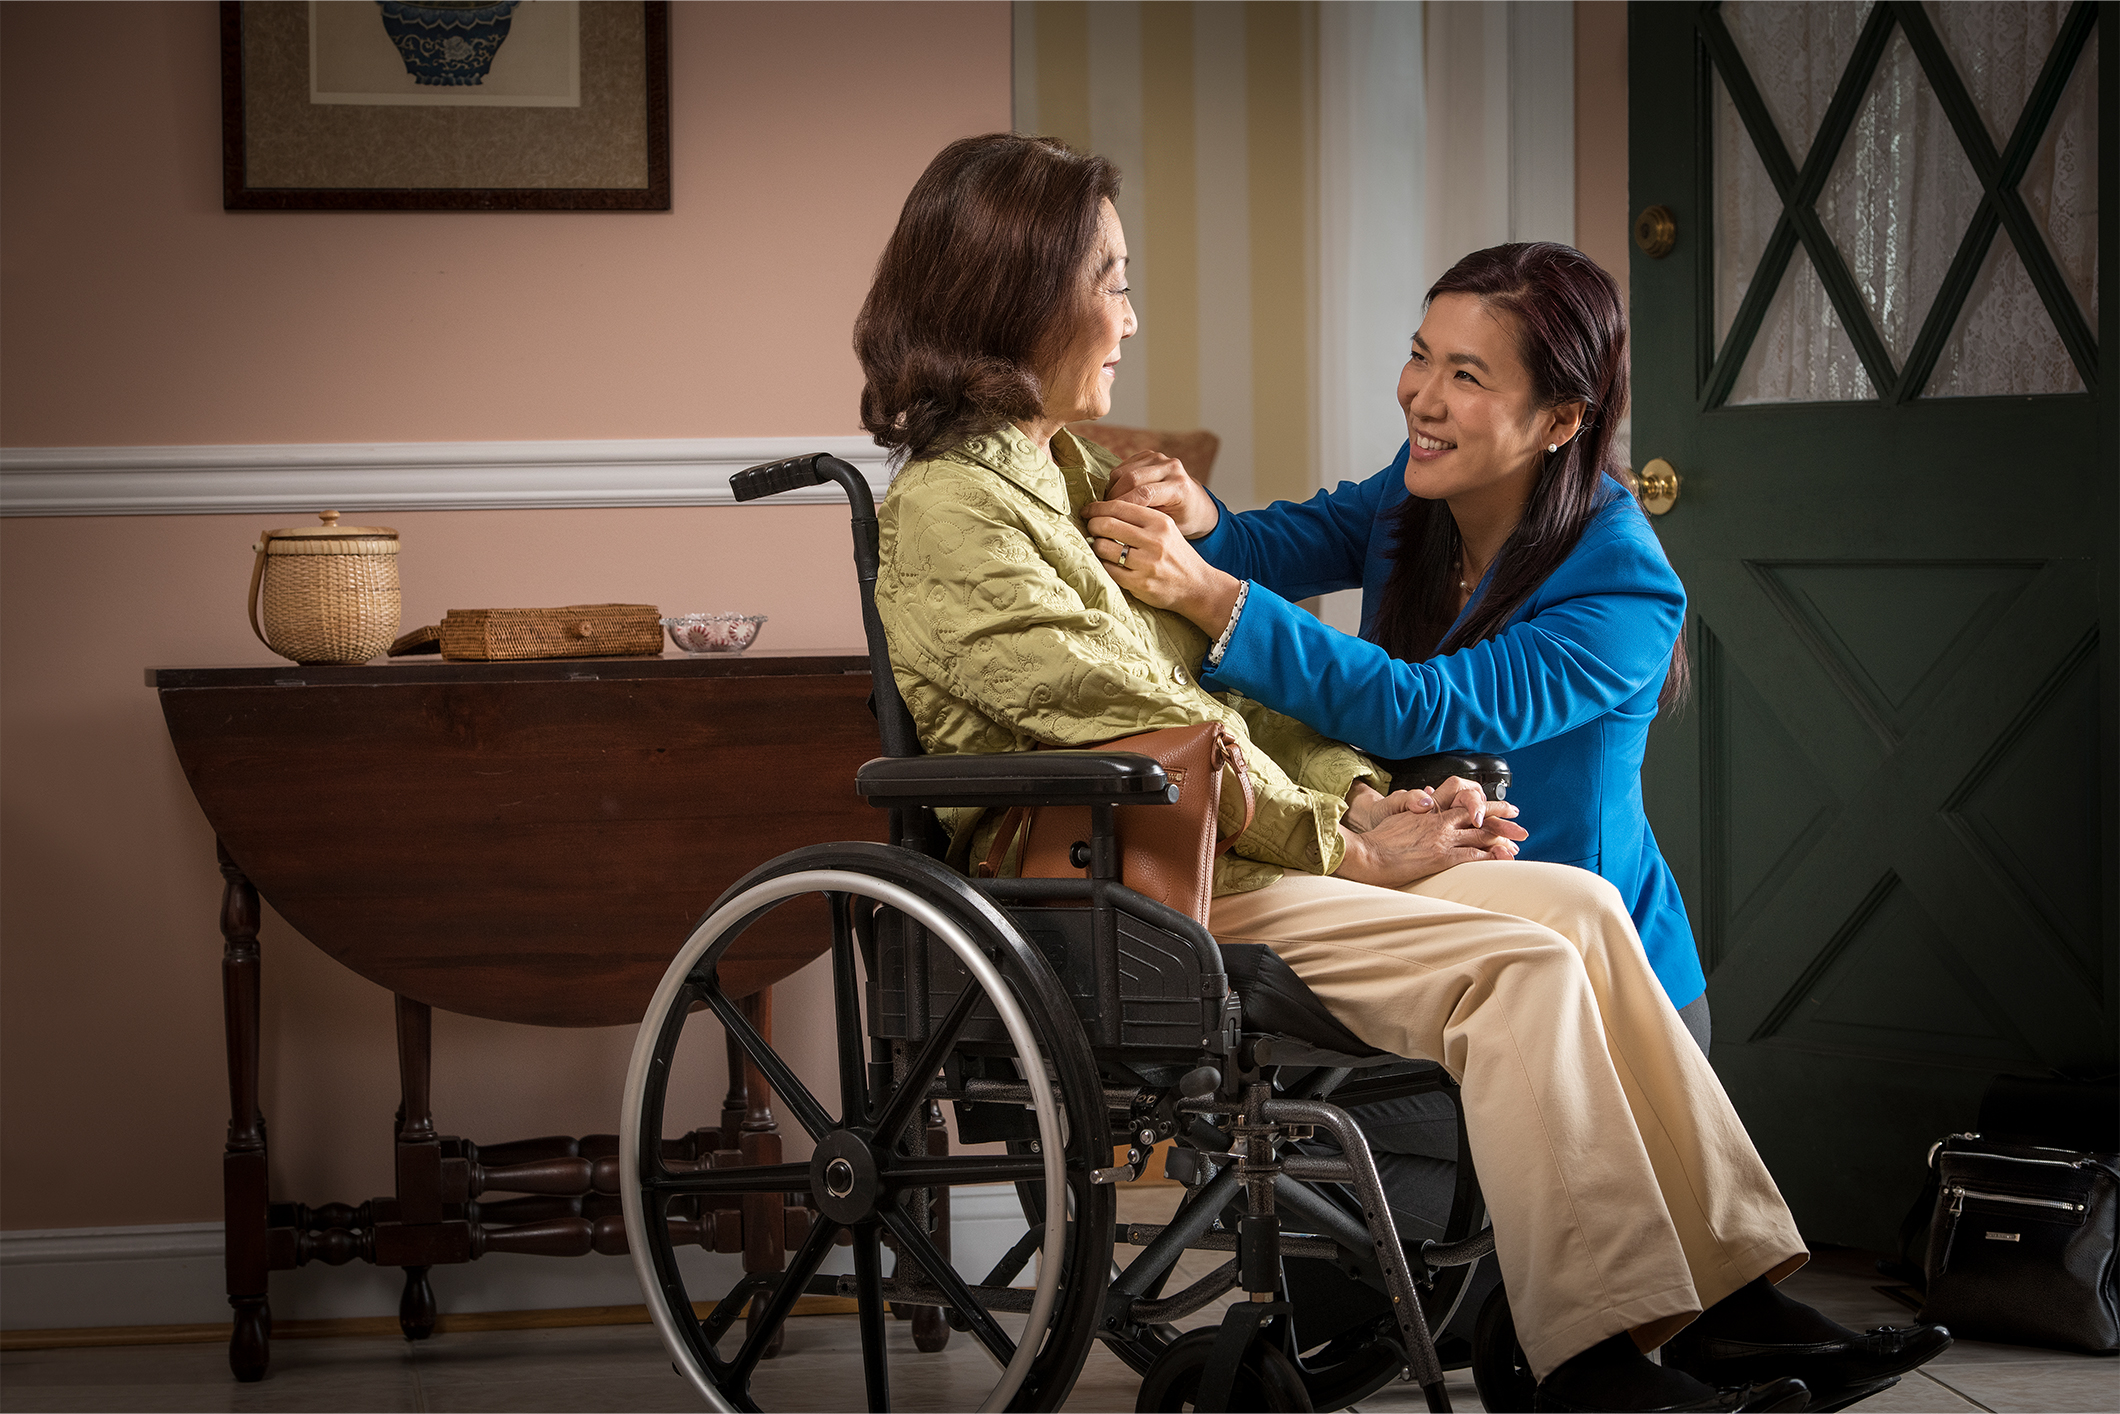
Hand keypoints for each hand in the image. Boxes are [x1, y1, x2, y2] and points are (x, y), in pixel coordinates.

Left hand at [1082, 497, 1242, 636]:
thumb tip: (1101, 511)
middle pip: (1107, 525)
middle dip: (1092, 525)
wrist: (1197, 586)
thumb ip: (1139, 519)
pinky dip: (1103, 564)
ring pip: (1103, 548)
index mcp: (1160, 522)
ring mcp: (1147, 564)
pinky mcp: (1140, 583)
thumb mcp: (1166, 529)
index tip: (1088, 511)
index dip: (1097, 508)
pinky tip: (1107, 562)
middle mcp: (1154, 541)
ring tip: (1098, 545)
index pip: (1119, 507)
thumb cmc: (1176, 555)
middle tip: (1090, 528)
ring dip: (1095, 545)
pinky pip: (1109, 569)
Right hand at [1102, 450, 1219, 537]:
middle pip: (1131, 478)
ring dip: (1111, 489)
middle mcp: (1171, 467)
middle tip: (1103, 513)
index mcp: (1179, 486)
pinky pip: (1123, 466)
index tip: (1107, 518)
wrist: (1197, 505)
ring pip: (1123, 471)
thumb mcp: (1169, 526)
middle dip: (1113, 497)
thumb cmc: (1184, 520)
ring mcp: (1160, 458)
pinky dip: (1115, 481)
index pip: (1144, 493)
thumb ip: (1146, 520)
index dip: (1122, 505)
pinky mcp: (1149, 455)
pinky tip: (1117, 495)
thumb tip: (1116, 522)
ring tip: (1110, 506)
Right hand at [1334, 787, 1526, 886]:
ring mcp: (1443, 839)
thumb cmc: (1380, 839)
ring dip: (1502, 840)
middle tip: (1520, 826)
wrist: (1369, 854)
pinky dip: (1490, 856)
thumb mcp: (1399, 816)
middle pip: (1480, 819)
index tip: (1502, 808)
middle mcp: (1440, 822)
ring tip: (1517, 844)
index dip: (1486, 806)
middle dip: (1503, 822)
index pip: (1465, 805)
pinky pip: (1473, 856)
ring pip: (1481, 837)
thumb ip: (1415, 809)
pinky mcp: (1442, 857)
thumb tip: (1425, 801)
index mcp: (1431, 811)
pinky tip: (1502, 859)